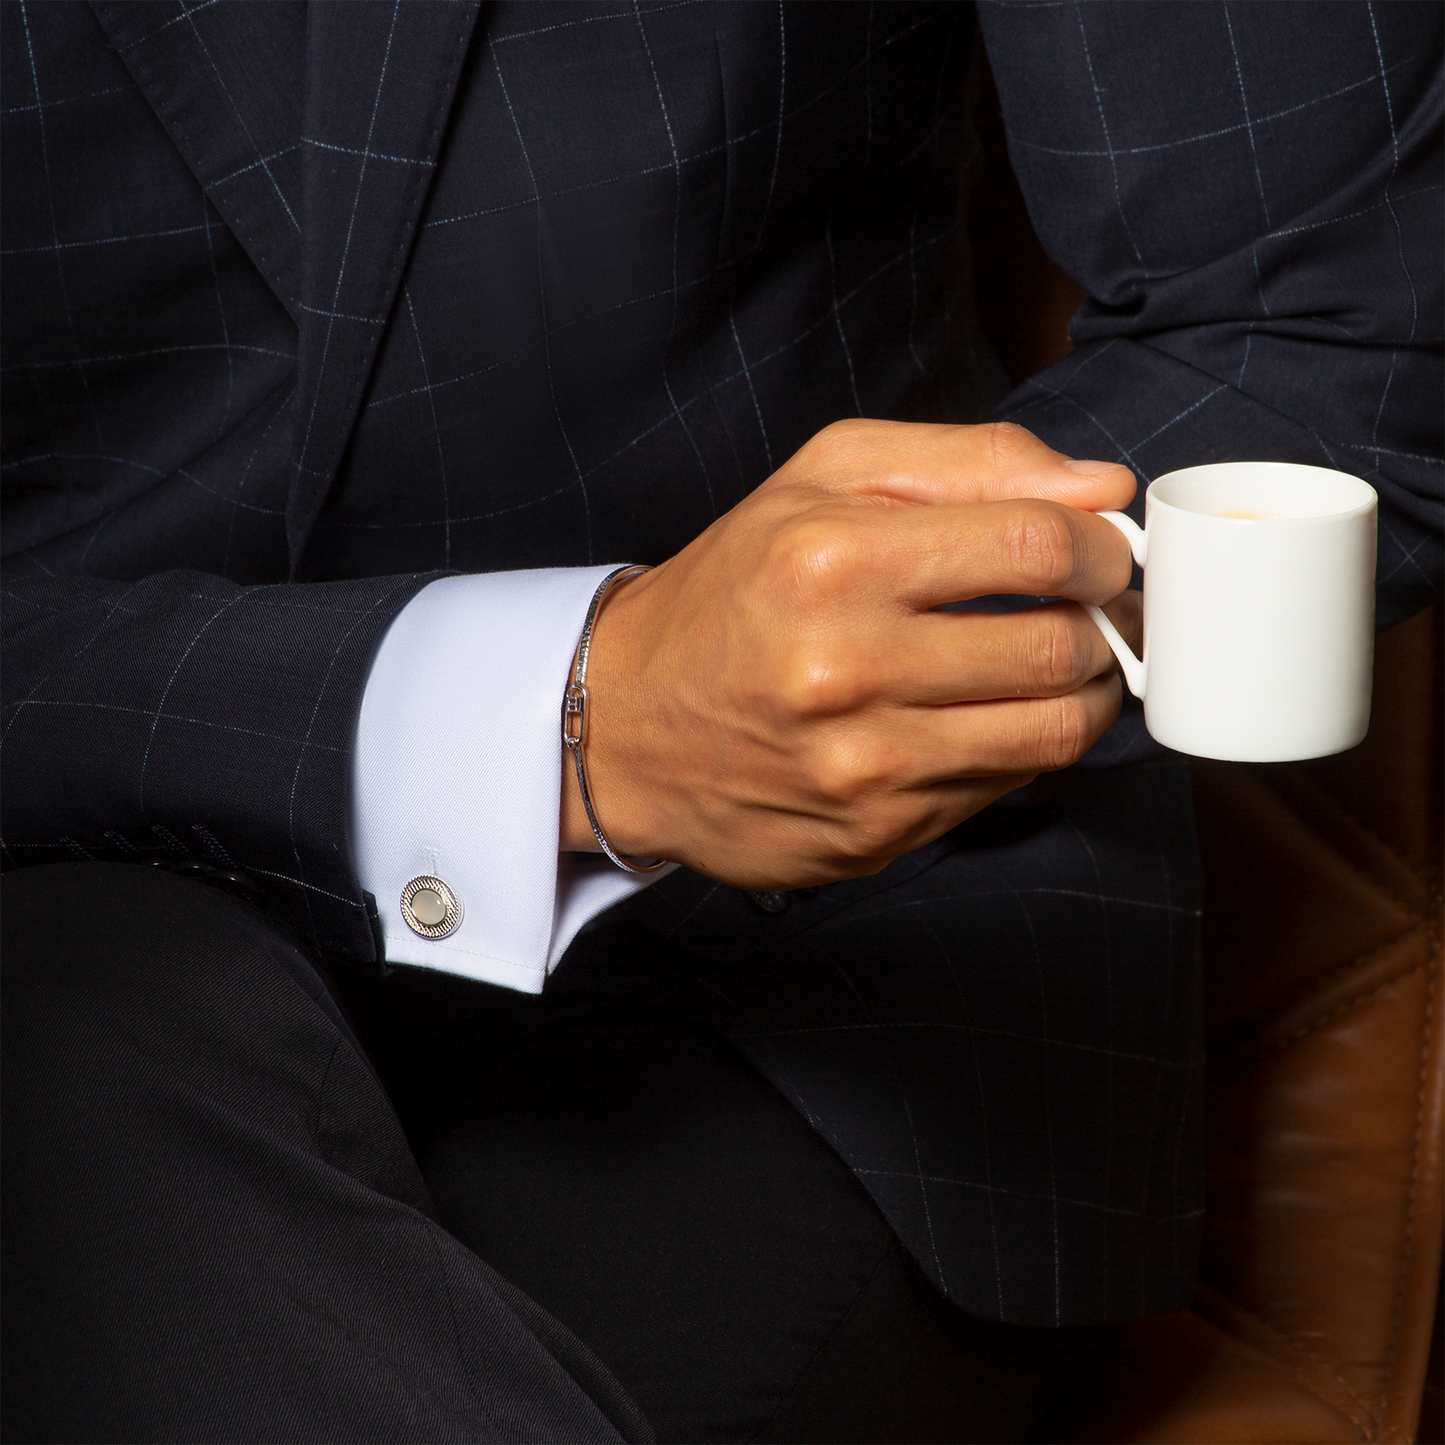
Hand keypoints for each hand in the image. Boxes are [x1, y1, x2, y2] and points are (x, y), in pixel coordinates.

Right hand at [562, 418, 1140, 886]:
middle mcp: (843, 669)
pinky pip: (1003, 788)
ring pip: (1053, 733)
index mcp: (830, 560)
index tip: (1105, 554)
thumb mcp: (823, 479)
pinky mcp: (872, 834)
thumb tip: (1102, 489)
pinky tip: (986, 715)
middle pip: (1059, 646)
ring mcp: (859, 766)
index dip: (1103, 548)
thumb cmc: (733, 587)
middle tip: (1095, 610)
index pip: (1037, 546)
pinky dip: (1019, 747)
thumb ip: (967, 461)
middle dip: (1104, 623)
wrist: (626, 722)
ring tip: (1060, 663)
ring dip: (1084, 692)